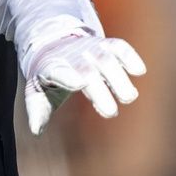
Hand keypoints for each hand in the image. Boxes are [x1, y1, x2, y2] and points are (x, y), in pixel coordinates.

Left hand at [24, 35, 145, 135]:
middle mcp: (72, 57)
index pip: (58, 72)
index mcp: (51, 68)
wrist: (55, 44)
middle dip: (100, 91)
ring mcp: (90, 50)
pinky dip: (130, 56)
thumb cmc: (48, 75)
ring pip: (106, 60)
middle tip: (111, 112)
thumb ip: (37, 110)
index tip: (79, 83)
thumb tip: (36, 130)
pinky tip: (139, 71)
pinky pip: (119, 47)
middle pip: (87, 71)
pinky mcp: (105, 45)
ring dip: (119, 78)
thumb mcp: (37, 91)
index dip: (68, 76)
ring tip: (129, 97)